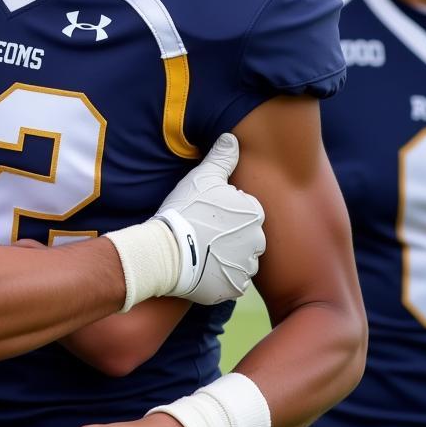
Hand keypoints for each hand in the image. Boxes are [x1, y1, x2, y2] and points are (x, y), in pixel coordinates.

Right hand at [154, 133, 264, 304]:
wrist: (167, 252)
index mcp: (254, 212)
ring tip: (200, 251)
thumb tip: (232, 138)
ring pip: (239, 258)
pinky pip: (231, 281)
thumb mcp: (202, 177)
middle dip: (228, 234)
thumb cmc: (185, 211)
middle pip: (244, 235)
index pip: (243, 209)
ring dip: (225, 256)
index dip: (222, 210)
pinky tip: (202, 268)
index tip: (205, 213)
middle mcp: (258, 240)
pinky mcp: (234, 288)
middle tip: (201, 232)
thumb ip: (222, 157)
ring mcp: (246, 266)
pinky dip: (219, 276)